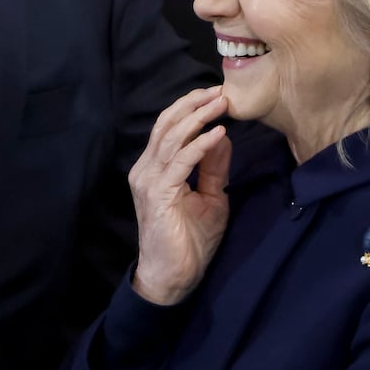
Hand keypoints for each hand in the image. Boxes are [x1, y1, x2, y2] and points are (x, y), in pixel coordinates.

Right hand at [128, 86, 233, 305]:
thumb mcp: (210, 197)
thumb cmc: (190, 242)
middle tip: (220, 91)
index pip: (169, 127)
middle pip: (167, 124)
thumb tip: (223, 137)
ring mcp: (149, 181)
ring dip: (198, 118)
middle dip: (194, 104)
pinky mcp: (158, 194)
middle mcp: (146, 169)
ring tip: (221, 104)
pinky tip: (217, 134)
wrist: (174, 278)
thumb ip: (214, 168)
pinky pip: (180, 161)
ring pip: (171, 137)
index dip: (191, 107)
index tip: (217, 95)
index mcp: (155, 168)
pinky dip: (200, 145)